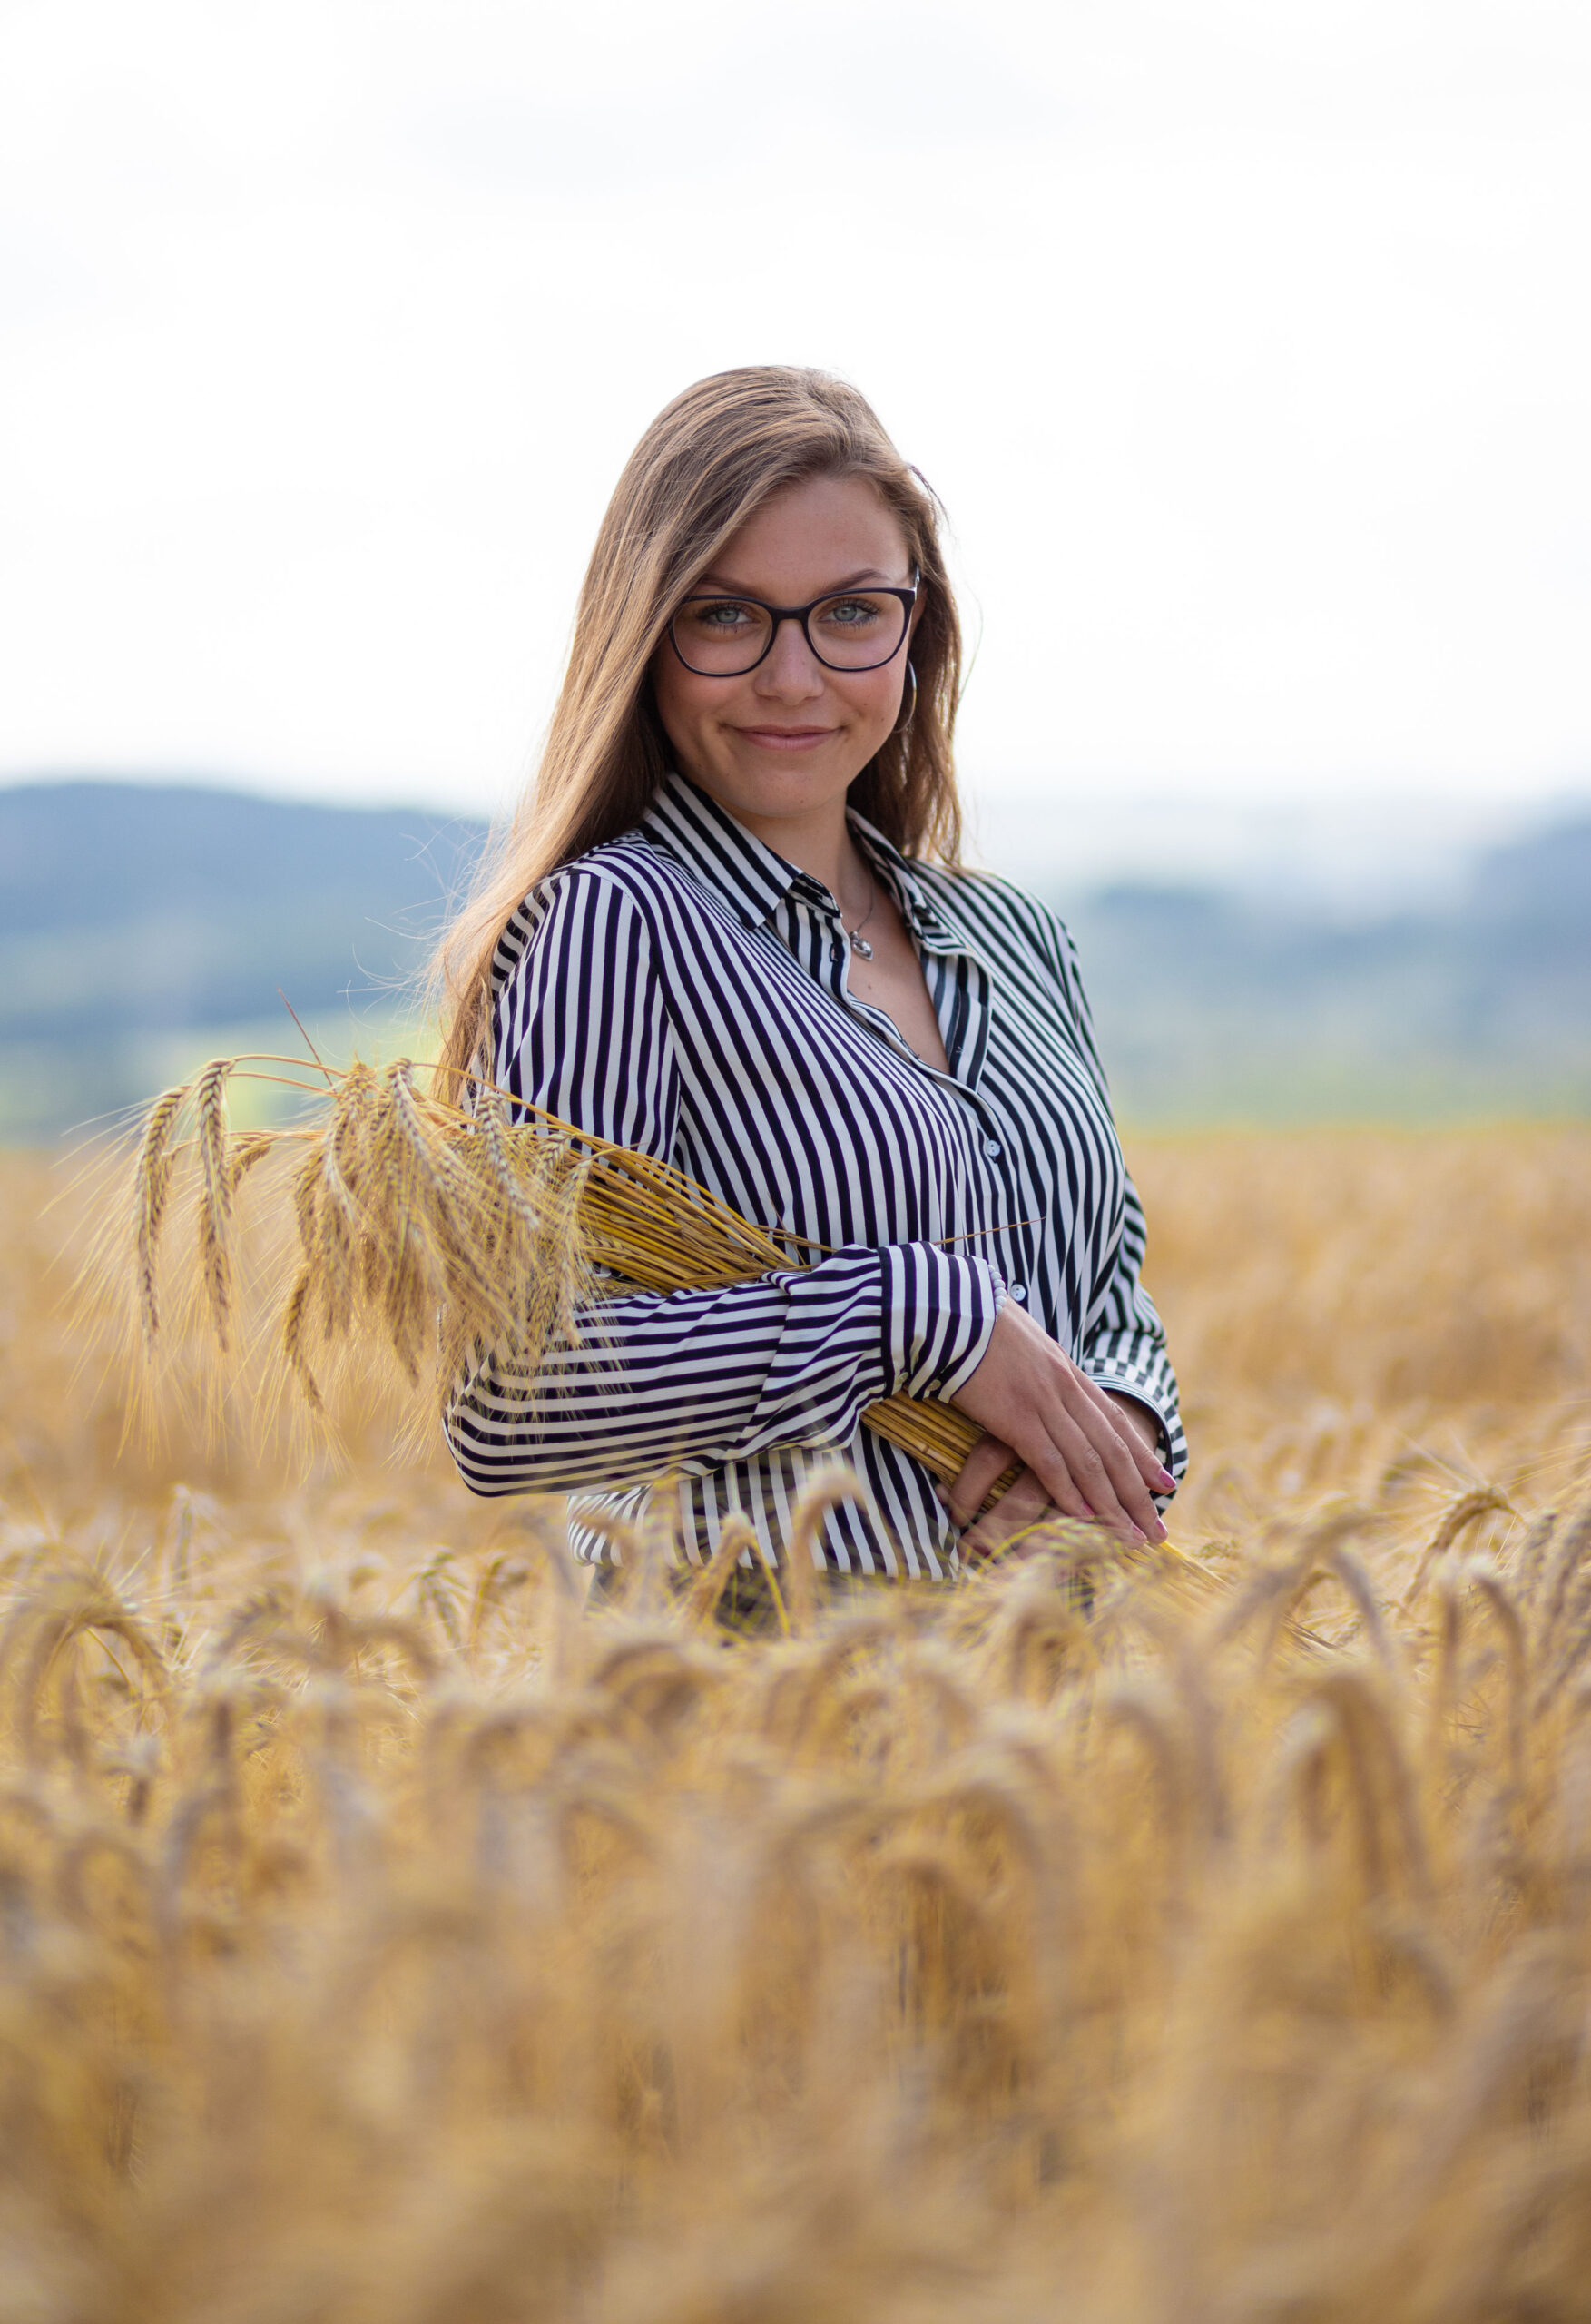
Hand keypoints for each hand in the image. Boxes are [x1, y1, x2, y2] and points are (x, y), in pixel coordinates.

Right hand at [947, 1299, 1175, 1557]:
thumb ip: (1035, 1368)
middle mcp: (1065, 1387)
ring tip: (1130, 1536)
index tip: (1163, 1482)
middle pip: (1112, 1448)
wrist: (950, 1310)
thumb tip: (1037, 1380)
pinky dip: (1069, 1492)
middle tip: (1156, 1528)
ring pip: (1089, 1461)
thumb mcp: (1018, 1344)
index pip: (1113, 1419)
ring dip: (1113, 1504)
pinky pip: (1049, 1462)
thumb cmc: (973, 1323)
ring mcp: (1044, 1402)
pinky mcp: (1016, 1416)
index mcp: (1066, 1369)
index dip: (1140, 1453)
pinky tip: (1084, 1517)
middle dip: (1137, 1493)